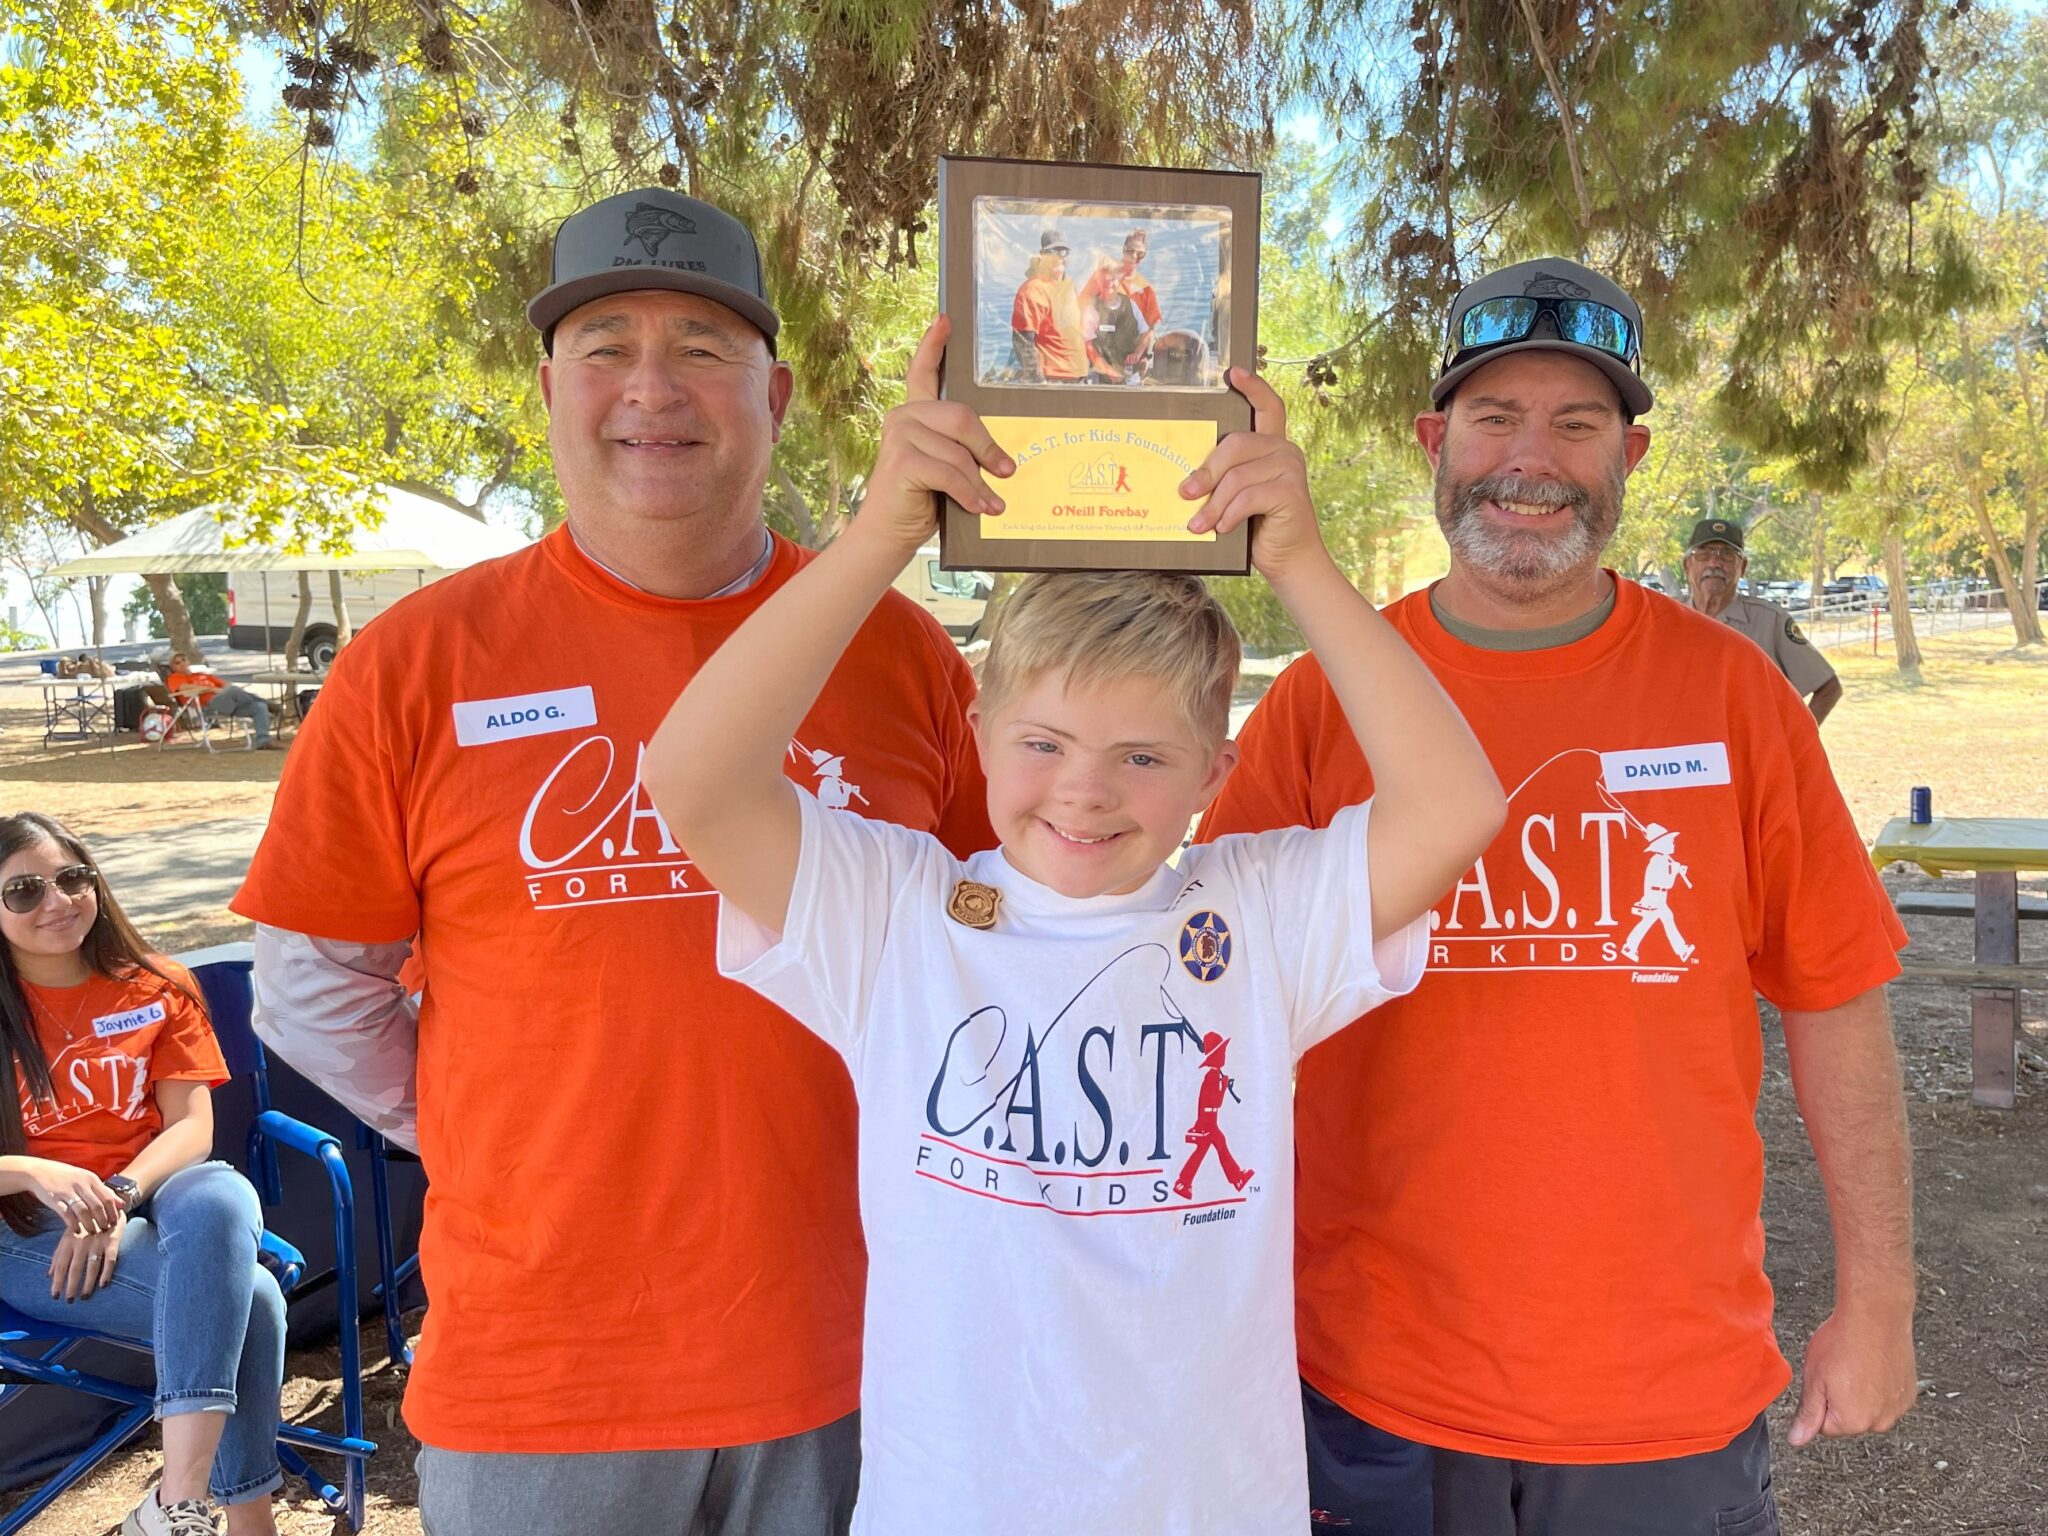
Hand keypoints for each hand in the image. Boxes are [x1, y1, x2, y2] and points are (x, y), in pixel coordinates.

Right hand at [19, 1157, 122, 1234]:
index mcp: (91, 1178)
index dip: (113, 1212)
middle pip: (97, 1206)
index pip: (107, 1197)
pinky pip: (66, 1213)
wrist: (39, 1171)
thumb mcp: (86, 1179)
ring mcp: (67, 1191)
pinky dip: (72, 1223)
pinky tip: (76, 1230)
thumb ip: (103, 1191)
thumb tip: (121, 1204)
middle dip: (103, 1220)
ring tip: (92, 1232)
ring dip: (89, 1224)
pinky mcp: (54, 1199)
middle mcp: (81, 1184)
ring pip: (83, 1211)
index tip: (115, 1223)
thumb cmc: (66, 1176)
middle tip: (104, 1230)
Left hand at [49, 1212, 123, 1301]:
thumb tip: (48, 1275)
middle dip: (71, 1286)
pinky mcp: (113, 1240)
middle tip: (69, 1300)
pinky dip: (106, 1273)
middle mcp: (82, 1241)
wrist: (108, 1205)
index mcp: (69, 1240)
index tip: (54, 1296)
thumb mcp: (70, 1235)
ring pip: (91, 1266)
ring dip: (88, 1283)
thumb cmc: (86, 1224)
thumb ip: (59, 1254)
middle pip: (74, 1268)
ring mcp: (98, 1241)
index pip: (60, 1265)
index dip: (57, 1281)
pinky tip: (103, 1284)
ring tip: (84, 1296)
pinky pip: (110, 1259)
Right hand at [863, 316, 1013, 549]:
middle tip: (1007, 472)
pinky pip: (949, 472)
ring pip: (958, 451)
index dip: (933, 345)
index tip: (945, 320)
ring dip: (980, 482)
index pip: (923, 372)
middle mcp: (903, 417)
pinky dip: (968, 493)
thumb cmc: (923, 501)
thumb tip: (1006, 460)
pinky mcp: (901, 460)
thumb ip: (964, 451)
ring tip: (992, 504)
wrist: (889, 534)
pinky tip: (978, 507)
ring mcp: (899, 436)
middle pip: (961, 416)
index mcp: (915, 414)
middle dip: (988, 448)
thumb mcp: (948, 469)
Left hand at [1179, 368, 1327, 580]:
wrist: (1288, 561)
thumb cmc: (1256, 528)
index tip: (1232, 373)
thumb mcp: (1235, 498)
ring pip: (1238, 476)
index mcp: (1271, 446)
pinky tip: (1223, 528)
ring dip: (1213, 504)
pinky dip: (1230, 514)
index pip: (1267, 407)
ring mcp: (1291, 470)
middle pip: (1236, 444)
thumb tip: (1184, 481)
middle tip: (1185, 493)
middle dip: (1206, 471)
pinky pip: (1249, 497)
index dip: (1252, 387)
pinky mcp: (1292, 493)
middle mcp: (1284, 451)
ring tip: (1198, 525)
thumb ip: (1222, 480)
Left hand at [1788, 1302, 1916, 1446]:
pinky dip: (1879, 1386)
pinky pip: (1886, 1398)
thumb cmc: (1842, 1342)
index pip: (1824, 1427)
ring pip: (1868, 1409)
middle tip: (1839, 1370)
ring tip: (1856, 1365)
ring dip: (1861, 1394)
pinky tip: (1873, 1365)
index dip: (1819, 1401)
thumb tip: (1797, 1440)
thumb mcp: (1814, 1378)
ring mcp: (1898, 1408)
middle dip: (1840, 1400)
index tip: (1823, 1380)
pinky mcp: (1908, 1394)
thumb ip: (1807, 1414)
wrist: (1876, 1316)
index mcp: (1852, 1421)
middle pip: (1848, 1420)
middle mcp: (1879, 1422)